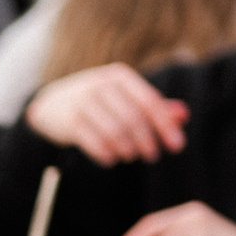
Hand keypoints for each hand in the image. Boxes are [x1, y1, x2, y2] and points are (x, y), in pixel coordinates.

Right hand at [24, 64, 188, 165]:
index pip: (150, 102)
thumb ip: (153, 106)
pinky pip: (95, 143)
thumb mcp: (124, 97)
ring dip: (127, 150)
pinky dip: (107, 155)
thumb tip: (184, 115)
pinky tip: (112, 159)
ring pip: (114, 132)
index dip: (165, 126)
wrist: (51, 105)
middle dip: (147, 141)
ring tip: (130, 156)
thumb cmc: (98, 102)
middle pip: (133, 119)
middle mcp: (101, 85)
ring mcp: (82, 102)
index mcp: (119, 76)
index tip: (177, 146)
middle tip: (152, 156)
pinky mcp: (69, 121)